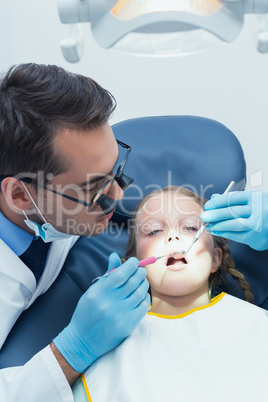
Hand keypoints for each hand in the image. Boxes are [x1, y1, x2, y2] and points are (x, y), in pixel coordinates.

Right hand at [53, 252, 149, 371]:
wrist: (84, 341)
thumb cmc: (87, 312)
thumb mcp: (93, 291)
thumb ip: (107, 274)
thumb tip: (115, 256)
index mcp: (99, 293)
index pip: (121, 274)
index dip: (131, 265)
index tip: (134, 261)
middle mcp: (110, 304)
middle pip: (133, 282)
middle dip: (140, 272)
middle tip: (140, 270)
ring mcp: (120, 315)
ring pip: (140, 293)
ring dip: (143, 283)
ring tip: (141, 281)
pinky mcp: (128, 325)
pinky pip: (143, 306)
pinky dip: (144, 297)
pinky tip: (140, 296)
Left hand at [200, 190, 267, 250]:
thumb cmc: (262, 209)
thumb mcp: (251, 199)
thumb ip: (233, 199)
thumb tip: (213, 198)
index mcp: (256, 197)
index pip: (233, 198)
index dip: (218, 202)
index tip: (208, 205)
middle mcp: (258, 211)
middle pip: (232, 212)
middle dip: (215, 214)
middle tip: (204, 216)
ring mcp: (258, 225)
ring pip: (234, 225)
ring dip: (218, 226)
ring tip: (208, 225)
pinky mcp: (257, 238)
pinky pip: (237, 236)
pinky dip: (225, 233)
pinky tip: (216, 231)